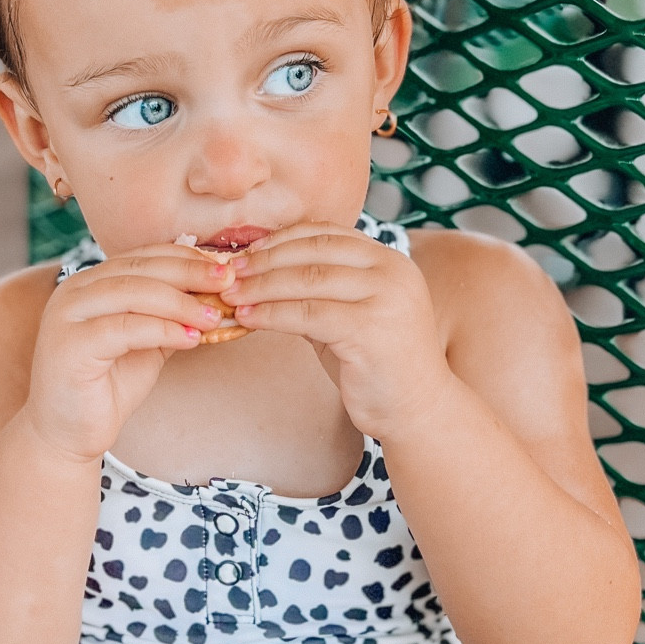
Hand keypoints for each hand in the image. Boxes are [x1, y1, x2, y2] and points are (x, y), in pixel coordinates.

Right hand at [24, 244, 238, 462]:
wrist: (69, 434)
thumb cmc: (107, 388)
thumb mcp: (148, 344)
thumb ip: (170, 317)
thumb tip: (216, 296)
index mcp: (91, 283)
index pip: (143, 257)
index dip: (186, 259)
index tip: (225, 269)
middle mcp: (74, 291)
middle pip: (140, 270)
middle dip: (189, 274)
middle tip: (228, 282)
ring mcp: (66, 315)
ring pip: (133, 293)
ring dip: (180, 303)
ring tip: (214, 316)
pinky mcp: (68, 344)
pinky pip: (124, 328)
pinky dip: (162, 330)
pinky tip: (190, 339)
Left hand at [228, 224, 452, 437]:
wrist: (416, 410)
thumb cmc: (377, 365)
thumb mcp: (347, 316)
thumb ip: (316, 292)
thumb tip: (259, 276)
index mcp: (388, 260)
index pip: (326, 233)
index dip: (281, 239)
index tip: (247, 252)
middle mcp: (391, 271)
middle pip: (314, 250)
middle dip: (265, 260)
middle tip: (229, 272)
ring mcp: (385, 298)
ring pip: (308, 279)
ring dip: (261, 286)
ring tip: (230, 295)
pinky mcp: (370, 329)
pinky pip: (308, 314)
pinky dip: (271, 314)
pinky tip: (248, 319)